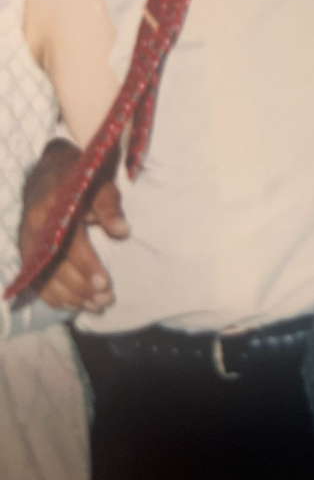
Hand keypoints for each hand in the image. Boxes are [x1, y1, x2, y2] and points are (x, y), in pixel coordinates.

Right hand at [19, 140, 127, 311]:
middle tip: (105, 300)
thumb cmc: (80, 177)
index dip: (87, 266)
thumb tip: (122, 232)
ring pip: (43, 278)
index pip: (70, 245)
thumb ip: (110, 206)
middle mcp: (35, 228)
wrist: (49, 172)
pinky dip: (52, 296)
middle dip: (80, 288)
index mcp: (54, 208)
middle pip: (55, 267)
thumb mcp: (99, 183)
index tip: (105, 284)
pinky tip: (73, 305)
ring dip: (69, 297)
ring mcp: (26, 242)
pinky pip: (34, 280)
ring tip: (95, 306)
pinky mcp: (25, 252)